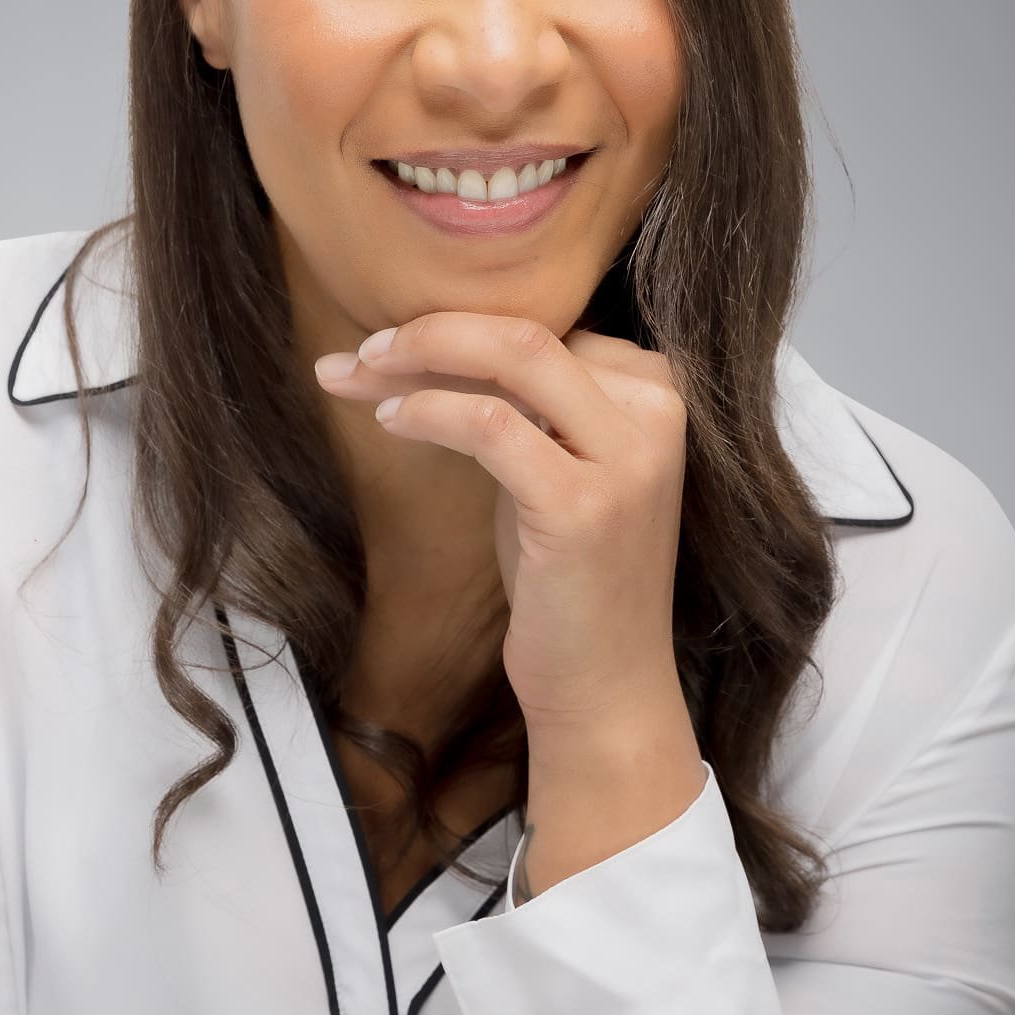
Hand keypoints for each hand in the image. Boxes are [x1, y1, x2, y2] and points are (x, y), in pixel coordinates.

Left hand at [313, 312, 691, 735]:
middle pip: (527, 330)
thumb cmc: (567, 580)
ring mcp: (629, 457)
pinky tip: (389, 422)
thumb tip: (428, 342)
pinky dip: (429, 412)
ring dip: (419, 358)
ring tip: (356, 375)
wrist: (605, 687)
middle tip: (362, 348)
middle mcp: (658, 412)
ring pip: (513, 357)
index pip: (544, 327)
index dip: (457, 328)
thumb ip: (520, 404)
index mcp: (657, 392)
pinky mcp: (586, 504)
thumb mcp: (549, 469)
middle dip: (430, 330)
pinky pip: (490, 425)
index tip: (387, 345)